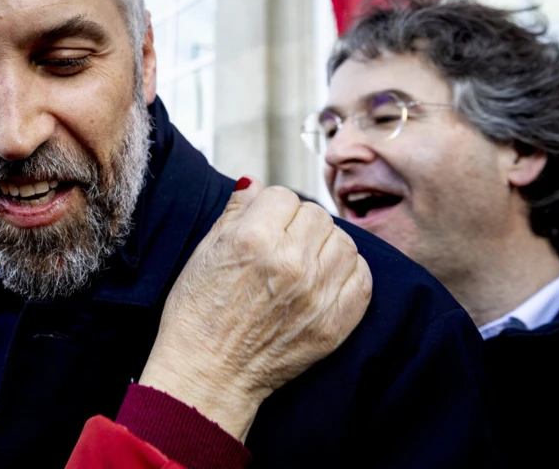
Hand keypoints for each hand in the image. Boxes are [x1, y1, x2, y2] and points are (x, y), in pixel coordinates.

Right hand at [139, 180, 371, 440]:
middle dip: (298, 223)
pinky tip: (324, 279)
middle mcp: (290, 263)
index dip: (269, 208)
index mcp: (253, 239)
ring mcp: (317, 294)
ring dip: (325, 245)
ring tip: (304, 260)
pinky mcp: (335, 323)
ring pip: (343, 241)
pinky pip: (361, 278)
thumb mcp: (204, 253)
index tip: (262, 224)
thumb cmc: (197, 315)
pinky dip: (346, 272)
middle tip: (281, 243)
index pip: (282, 195)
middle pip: (316, 214)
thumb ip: (234, 212)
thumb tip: (255, 183)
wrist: (209, 373)